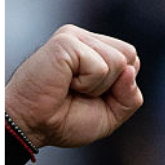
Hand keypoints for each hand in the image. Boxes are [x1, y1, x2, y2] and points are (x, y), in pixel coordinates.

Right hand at [5, 25, 143, 149]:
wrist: (33, 127)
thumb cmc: (64, 120)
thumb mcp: (110, 114)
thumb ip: (130, 96)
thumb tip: (131, 69)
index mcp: (95, 49)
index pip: (132, 59)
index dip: (120, 86)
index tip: (91, 97)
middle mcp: (85, 38)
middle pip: (129, 55)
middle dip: (112, 85)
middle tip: (81, 93)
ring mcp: (74, 37)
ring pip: (118, 61)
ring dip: (97, 87)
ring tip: (71, 88)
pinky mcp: (65, 42)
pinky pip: (100, 67)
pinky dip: (87, 85)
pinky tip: (65, 83)